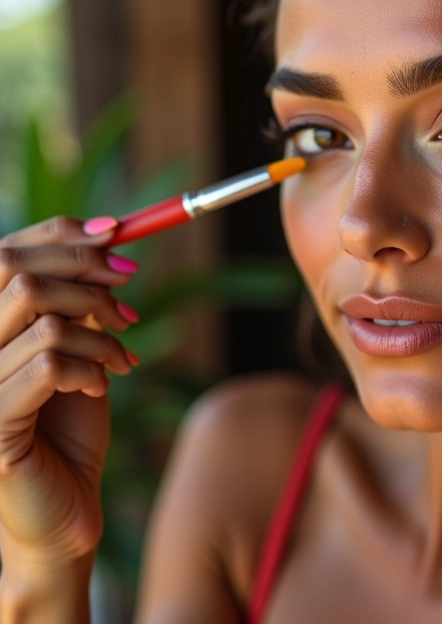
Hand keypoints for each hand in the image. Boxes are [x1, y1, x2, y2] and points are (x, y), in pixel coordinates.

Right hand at [0, 216, 138, 567]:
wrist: (64, 507)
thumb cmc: (68, 428)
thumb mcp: (80, 351)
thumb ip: (80, 302)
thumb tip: (109, 240)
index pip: (5, 252)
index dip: (60, 234)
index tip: (118, 234)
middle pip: (16, 270)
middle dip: (88, 273)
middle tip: (128, 300)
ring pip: (41, 314)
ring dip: (100, 330)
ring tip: (121, 359)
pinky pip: (49, 363)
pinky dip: (90, 365)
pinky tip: (102, 385)